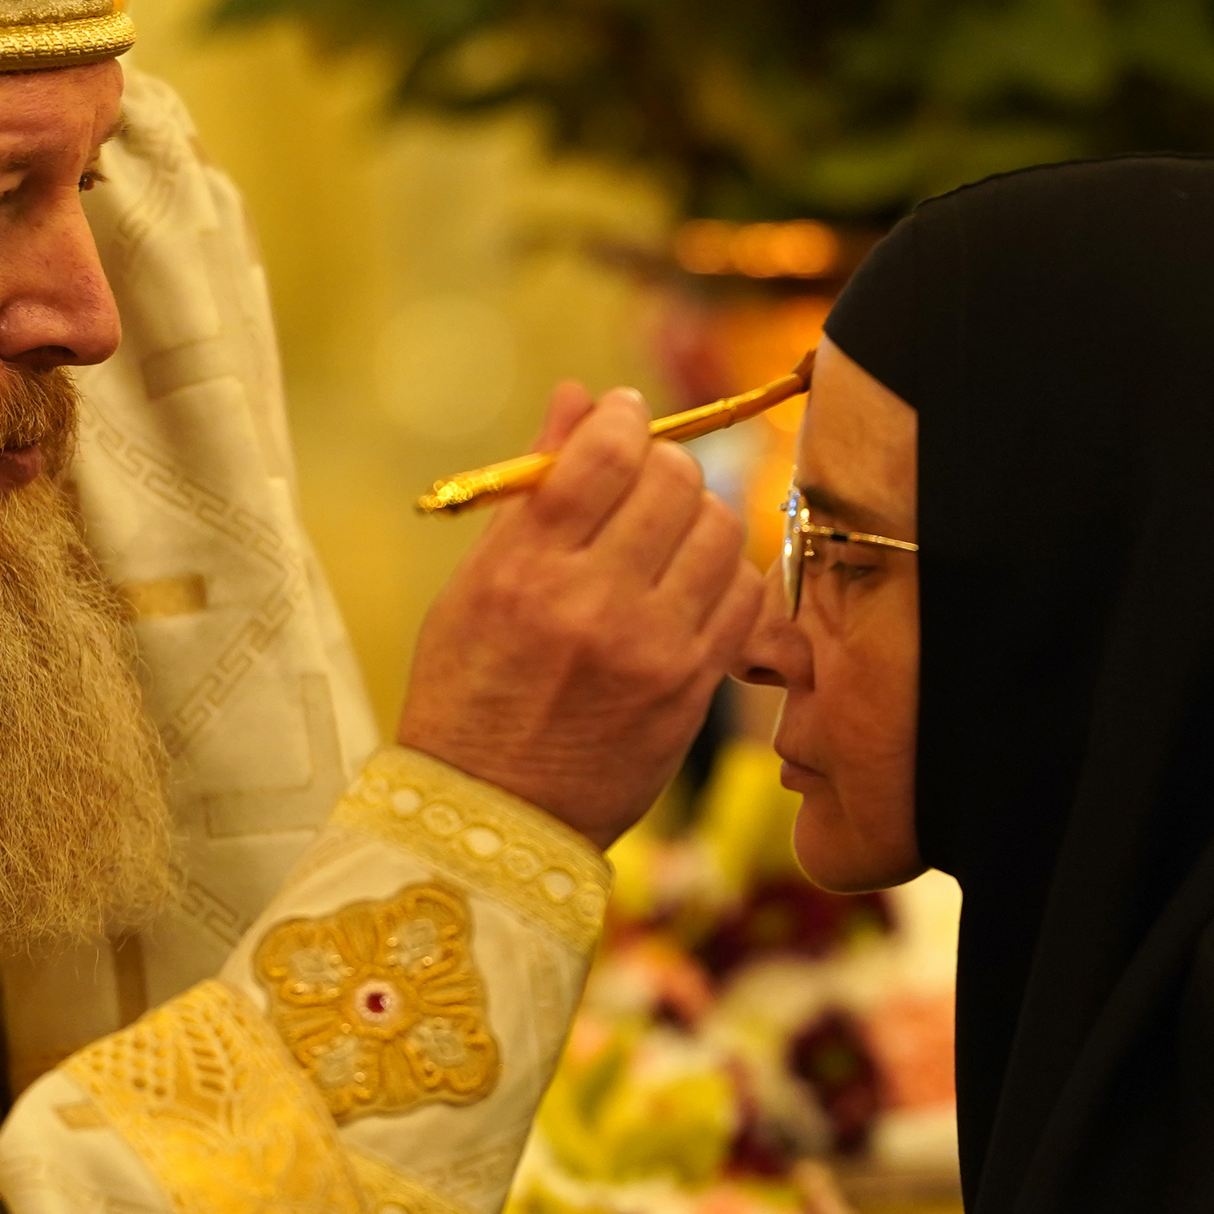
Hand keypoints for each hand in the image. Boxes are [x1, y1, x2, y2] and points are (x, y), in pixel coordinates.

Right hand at [396, 383, 755, 846]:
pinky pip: (743, 593)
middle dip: (661, 465)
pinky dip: (724, 574)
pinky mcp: (693, 686)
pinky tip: (689, 586)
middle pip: (673, 481)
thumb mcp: (475, 585)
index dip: (622, 419)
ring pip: (720, 528)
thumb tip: (578, 398)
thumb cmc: (470, 693)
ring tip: (665, 535)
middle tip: (641, 481)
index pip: (604, 454)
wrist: (492, 815)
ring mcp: (652, 648)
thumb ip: (534, 489)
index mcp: (525, 571)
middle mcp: (594, 603)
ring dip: (698, 514)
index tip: (621, 418)